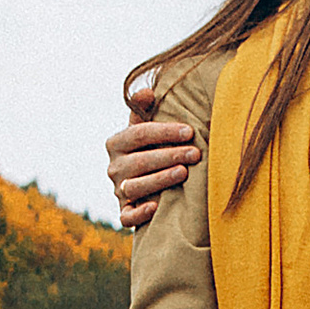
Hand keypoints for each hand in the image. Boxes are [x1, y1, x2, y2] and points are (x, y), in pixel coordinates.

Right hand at [107, 92, 199, 230]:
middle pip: (139, 161)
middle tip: (196, 153)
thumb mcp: (145, 128)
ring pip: (135, 187)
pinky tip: (156, 207)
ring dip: (159, 179)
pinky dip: (139, 213)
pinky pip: (127, 217)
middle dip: (169, 155)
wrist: (146, 184)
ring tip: (184, 173)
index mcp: (116, 143)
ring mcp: (118, 191)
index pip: (138, 134)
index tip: (190, 131)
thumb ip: (144, 110)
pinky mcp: (124, 213)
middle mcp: (114, 168)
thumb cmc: (151, 150)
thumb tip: (147, 91)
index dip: (164, 132)